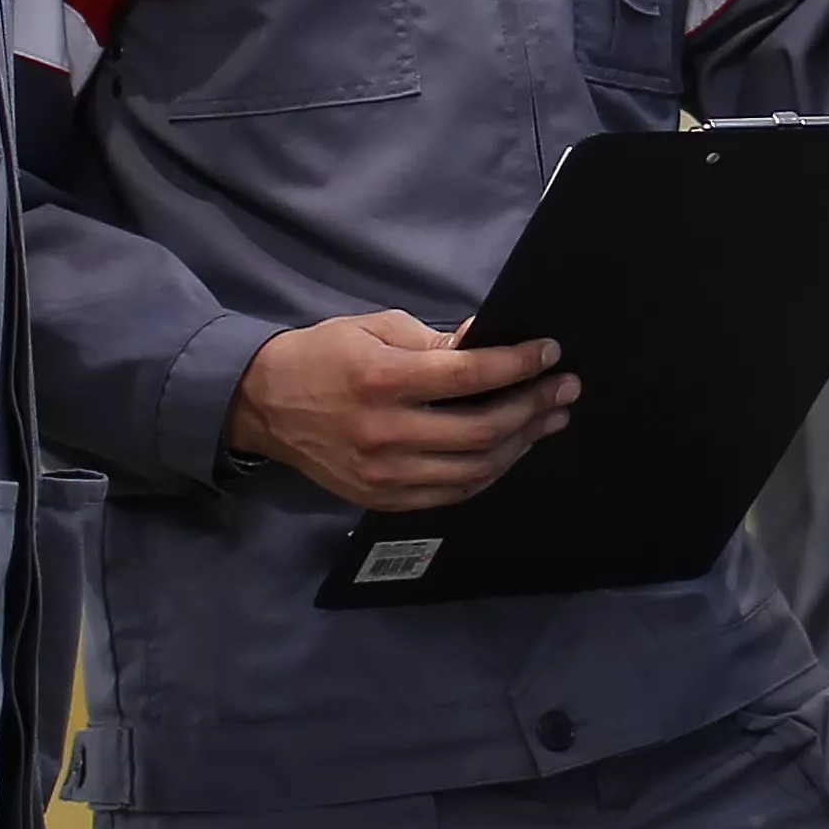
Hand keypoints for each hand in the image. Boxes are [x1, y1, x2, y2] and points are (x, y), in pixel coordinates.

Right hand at [228, 311, 573, 512]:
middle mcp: (385, 433)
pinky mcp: (381, 499)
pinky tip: (509, 450)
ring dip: (521, 444)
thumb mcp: (375, 329)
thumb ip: (433, 343)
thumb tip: (487, 345)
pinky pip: (451, 492)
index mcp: (382, 380)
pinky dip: (487, 472)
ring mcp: (383, 474)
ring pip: (474, 469)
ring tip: (549, 419)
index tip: (550, 353)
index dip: (518, 365)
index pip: (469, 376)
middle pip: (481, 430)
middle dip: (533, 407)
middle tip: (565, 389)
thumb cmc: (323, 355)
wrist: (263, 405)